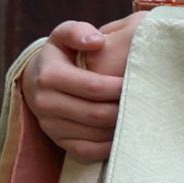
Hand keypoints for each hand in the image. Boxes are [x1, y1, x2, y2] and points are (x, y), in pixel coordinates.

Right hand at [19, 13, 141, 158]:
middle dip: (125, 109)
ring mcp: (50, 126)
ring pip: (95, 134)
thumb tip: (97, 40)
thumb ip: (78, 31)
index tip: (138, 80)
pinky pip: (88, 151)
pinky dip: (109, 145)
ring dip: (121, 127)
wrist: (37, 79)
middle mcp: (45, 103)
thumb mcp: (64, 36)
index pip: (93, 87)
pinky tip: (125, 132)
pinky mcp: (58, 142)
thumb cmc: (60, 54)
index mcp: (49, 76)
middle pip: (96, 114)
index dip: (120, 87)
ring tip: (140, 114)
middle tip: (146, 101)